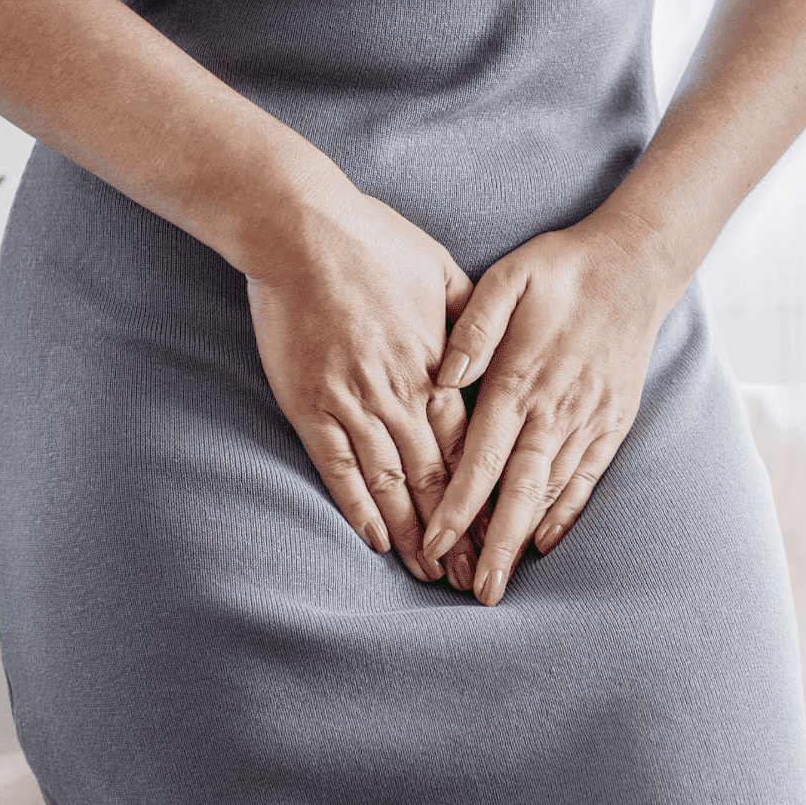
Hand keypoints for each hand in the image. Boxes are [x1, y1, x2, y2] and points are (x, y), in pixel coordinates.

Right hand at [244, 187, 483, 588]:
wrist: (301, 229)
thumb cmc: (374, 241)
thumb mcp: (444, 271)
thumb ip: (472, 319)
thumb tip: (492, 349)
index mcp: (437, 366)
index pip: (471, 446)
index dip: (487, 492)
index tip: (504, 528)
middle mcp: (400, 394)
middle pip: (437, 478)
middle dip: (458, 531)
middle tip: (473, 575)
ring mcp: (353, 403)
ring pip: (392, 484)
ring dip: (413, 533)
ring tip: (431, 574)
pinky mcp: (310, 407)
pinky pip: (338, 469)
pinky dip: (358, 508)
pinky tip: (376, 542)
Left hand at [418, 215, 679, 605]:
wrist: (636, 265)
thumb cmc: (562, 269)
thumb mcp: (509, 278)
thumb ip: (474, 327)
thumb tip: (442, 374)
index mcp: (520, 379)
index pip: (482, 457)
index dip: (457, 505)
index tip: (435, 541)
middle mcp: (555, 409)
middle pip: (519, 492)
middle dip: (495, 545)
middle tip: (475, 591)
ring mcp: (589, 419)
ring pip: (552, 492)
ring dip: (525, 539)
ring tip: (503, 580)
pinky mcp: (613, 421)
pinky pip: (587, 477)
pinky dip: (566, 512)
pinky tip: (545, 540)